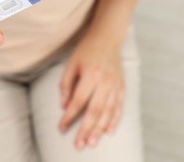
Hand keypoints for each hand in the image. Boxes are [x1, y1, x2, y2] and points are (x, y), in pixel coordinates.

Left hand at [58, 33, 123, 149]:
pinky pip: (119, 106)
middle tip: (79, 144)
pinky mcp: (122, 86)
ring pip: (108, 112)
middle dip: (85, 129)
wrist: (107, 38)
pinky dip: (114, 120)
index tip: (61, 127)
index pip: (78, 102)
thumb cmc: (86, 51)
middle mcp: (105, 82)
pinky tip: (109, 131)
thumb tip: (64, 105)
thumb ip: (66, 84)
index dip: (69, 116)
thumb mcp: (71, 64)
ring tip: (92, 142)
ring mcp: (115, 85)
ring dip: (100, 129)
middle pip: (94, 111)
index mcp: (91, 75)